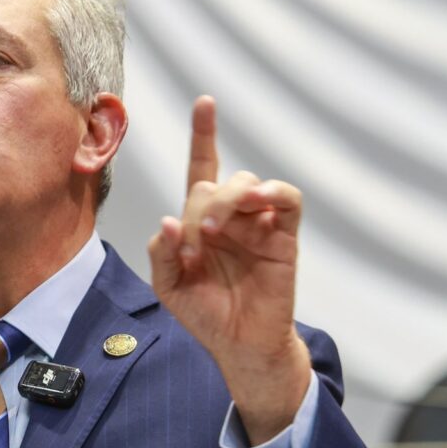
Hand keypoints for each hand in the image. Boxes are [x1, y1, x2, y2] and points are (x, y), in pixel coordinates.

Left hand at [148, 96, 310, 444]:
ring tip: (213, 233)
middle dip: (199, 208)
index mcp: (201, 222)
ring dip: (224, 202)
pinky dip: (271, 192)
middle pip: (216, 182)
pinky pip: (285, 198)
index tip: (206, 102)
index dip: (204, 136)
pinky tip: (256, 201)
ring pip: (246, 183)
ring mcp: (258, 223)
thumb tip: (169, 221)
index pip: (202, 169)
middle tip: (195, 244)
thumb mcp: (168, 285)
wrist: (239, 345)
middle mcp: (231, 216)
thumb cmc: (206, 314)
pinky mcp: (283, 235)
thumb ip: (161, 252)